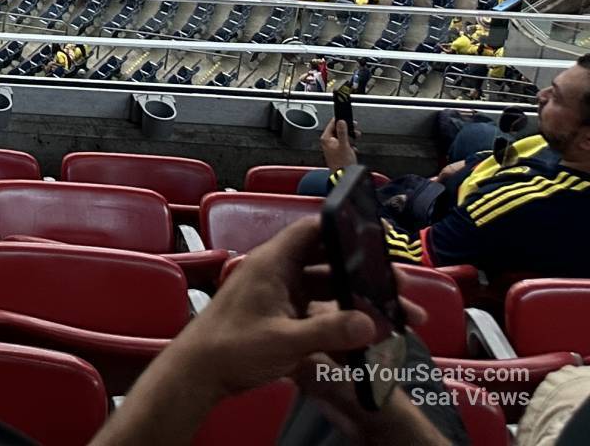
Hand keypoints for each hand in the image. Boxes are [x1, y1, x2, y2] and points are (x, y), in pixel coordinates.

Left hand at [165, 217, 383, 401]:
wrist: (199, 372)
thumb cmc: (231, 348)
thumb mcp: (283, 340)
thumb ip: (328, 331)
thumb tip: (371, 322)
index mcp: (273, 264)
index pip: (312, 230)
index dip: (344, 228)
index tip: (379, 239)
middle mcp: (278, 272)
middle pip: (329, 261)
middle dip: (365, 273)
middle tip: (400, 292)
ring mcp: (280, 294)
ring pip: (328, 287)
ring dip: (358, 299)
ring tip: (397, 317)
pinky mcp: (282, 314)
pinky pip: (320, 308)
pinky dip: (343, 317)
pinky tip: (367, 334)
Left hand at [321, 118, 356, 171]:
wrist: (343, 176)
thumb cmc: (341, 163)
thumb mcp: (344, 145)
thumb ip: (342, 132)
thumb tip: (341, 121)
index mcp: (326, 138)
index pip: (332, 124)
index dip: (341, 120)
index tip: (348, 119)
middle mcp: (328, 142)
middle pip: (338, 130)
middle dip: (347, 130)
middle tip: (354, 131)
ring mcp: (332, 147)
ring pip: (342, 137)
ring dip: (349, 138)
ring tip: (354, 140)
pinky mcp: (337, 152)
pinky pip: (344, 144)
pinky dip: (349, 145)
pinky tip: (352, 149)